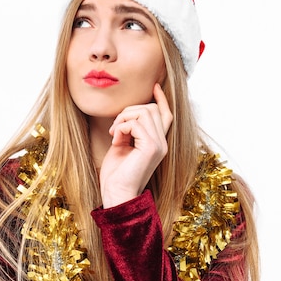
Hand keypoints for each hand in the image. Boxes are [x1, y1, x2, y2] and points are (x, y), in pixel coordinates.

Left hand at [100, 83, 172, 207]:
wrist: (116, 194)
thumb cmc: (116, 174)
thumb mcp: (123, 145)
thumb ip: (130, 129)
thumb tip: (129, 113)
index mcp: (158, 143)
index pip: (166, 115)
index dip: (161, 99)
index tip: (154, 86)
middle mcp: (162, 143)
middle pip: (152, 109)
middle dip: (129, 110)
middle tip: (115, 127)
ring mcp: (159, 145)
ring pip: (145, 112)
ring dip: (124, 117)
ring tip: (114, 132)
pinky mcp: (151, 147)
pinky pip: (136, 123)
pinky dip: (121, 127)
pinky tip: (115, 140)